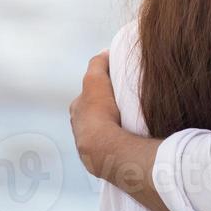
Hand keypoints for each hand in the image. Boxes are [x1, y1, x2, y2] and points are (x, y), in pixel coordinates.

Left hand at [69, 51, 120, 177]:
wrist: (104, 147)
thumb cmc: (99, 114)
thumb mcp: (95, 81)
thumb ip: (98, 64)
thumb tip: (105, 52)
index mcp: (77, 111)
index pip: (88, 97)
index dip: (101, 90)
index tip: (115, 87)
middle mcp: (80, 128)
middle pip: (95, 114)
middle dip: (107, 109)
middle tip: (125, 105)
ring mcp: (90, 144)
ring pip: (104, 130)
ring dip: (114, 126)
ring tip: (132, 123)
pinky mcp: (102, 158)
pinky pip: (113, 144)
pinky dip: (120, 139)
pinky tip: (132, 138)